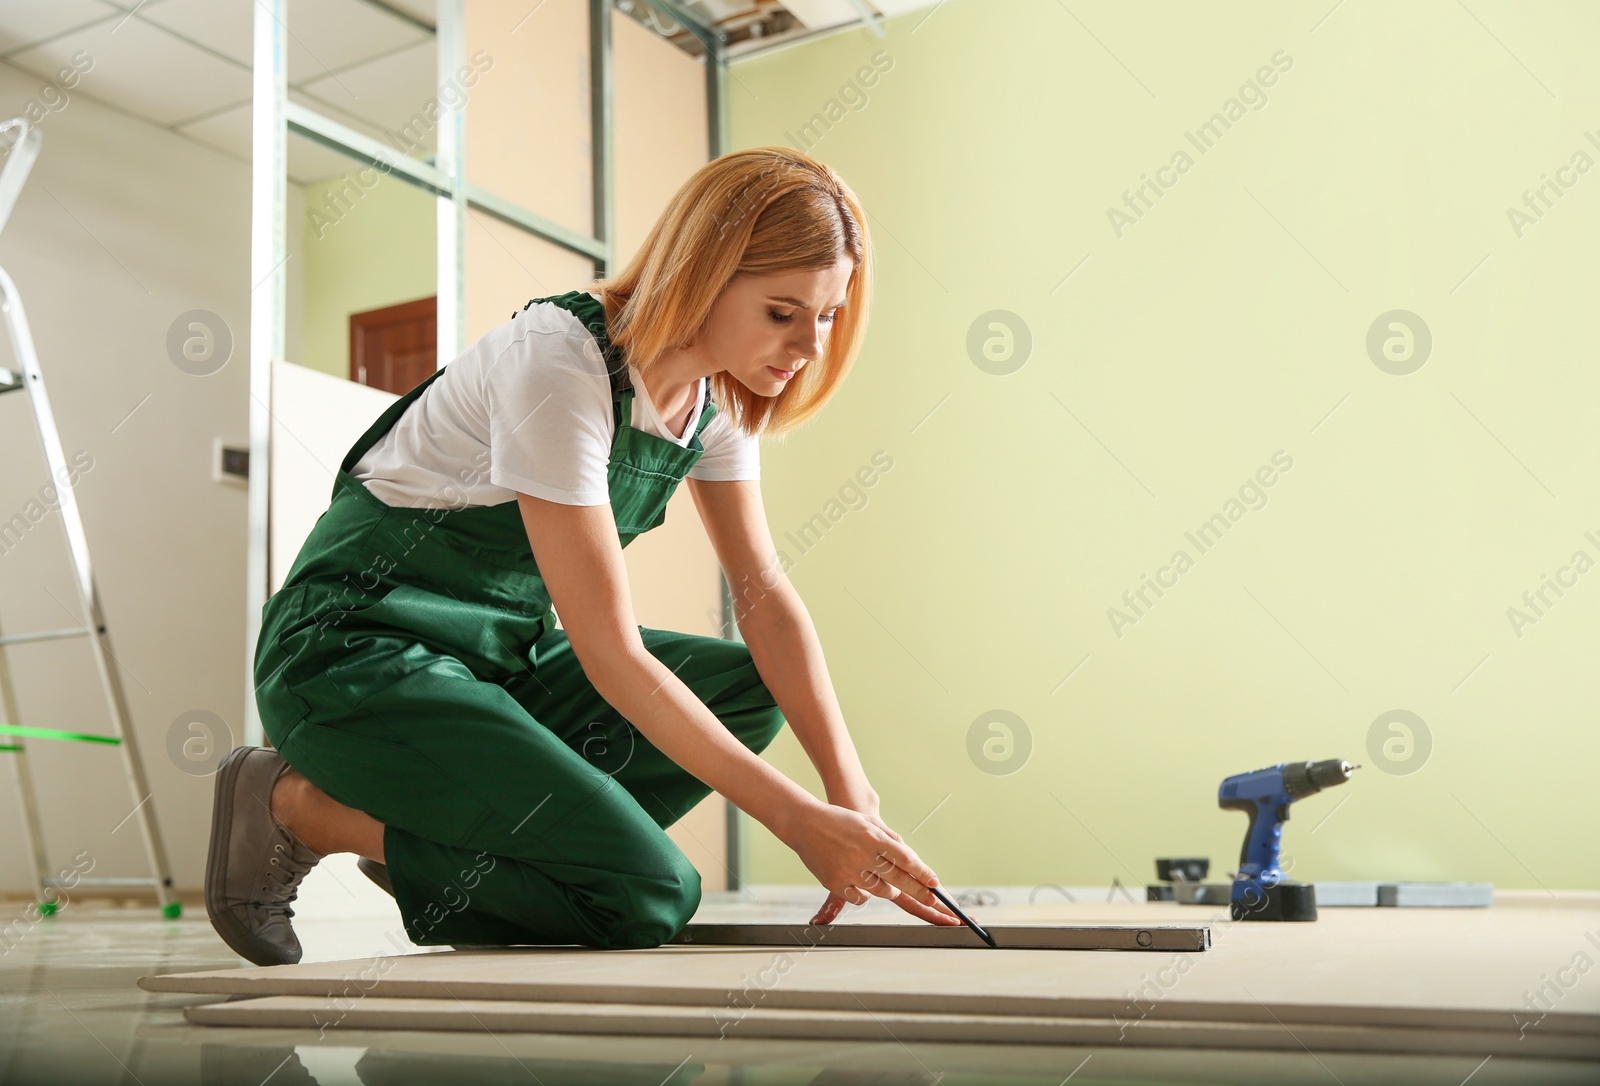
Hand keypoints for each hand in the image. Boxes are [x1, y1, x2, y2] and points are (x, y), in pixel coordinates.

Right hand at [790, 803, 962, 927]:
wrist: (804, 823)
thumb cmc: (838, 820)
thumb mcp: (867, 821)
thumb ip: (888, 838)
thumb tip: (908, 855)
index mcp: (872, 837)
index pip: (905, 858)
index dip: (922, 872)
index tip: (935, 883)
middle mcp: (862, 854)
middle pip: (898, 879)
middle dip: (919, 891)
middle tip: (932, 899)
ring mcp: (849, 870)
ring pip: (881, 891)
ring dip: (891, 891)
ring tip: (893, 887)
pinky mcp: (836, 883)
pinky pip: (860, 898)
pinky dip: (865, 895)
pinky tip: (864, 885)